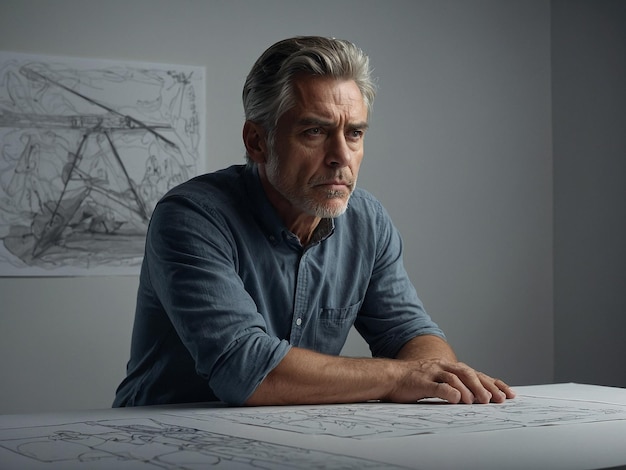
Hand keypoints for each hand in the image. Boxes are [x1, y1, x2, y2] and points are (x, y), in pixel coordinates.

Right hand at [387, 359, 515, 403]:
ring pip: (455, 378)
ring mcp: (432, 373)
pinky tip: (457, 400)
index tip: (509, 394)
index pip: (476, 374)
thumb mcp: (437, 381)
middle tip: (498, 400)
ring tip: (481, 401)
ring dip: (470, 389)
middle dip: (485, 386)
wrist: (389, 376)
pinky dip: (449, 392)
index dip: (494, 383)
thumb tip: (476, 398)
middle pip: (468, 373)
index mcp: (448, 367)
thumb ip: (454, 386)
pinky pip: (437, 386)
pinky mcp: (421, 382)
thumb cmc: (413, 381)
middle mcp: (443, 367)